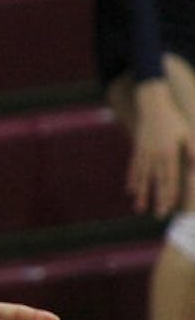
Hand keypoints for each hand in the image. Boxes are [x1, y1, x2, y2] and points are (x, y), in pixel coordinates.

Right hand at [129, 82, 190, 216]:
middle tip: (156, 215)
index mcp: (168, 153)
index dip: (169, 195)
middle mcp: (154, 155)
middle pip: (155, 181)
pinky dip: (133, 179)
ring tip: (139, 208)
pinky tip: (130, 189)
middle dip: (156, 199)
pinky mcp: (138, 149)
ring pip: (142, 177)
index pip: (169, 179)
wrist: (152, 104)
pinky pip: (134, 168)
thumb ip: (193, 153)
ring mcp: (143, 152)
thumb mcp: (189, 134)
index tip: (168, 209)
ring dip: (141, 194)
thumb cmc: (175, 120)